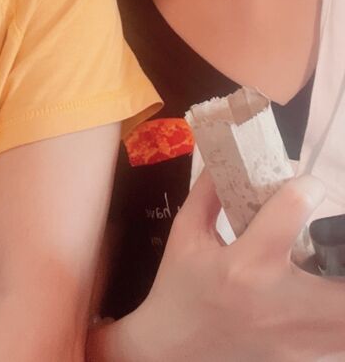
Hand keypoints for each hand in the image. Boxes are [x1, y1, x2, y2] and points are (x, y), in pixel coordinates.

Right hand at [89, 171, 344, 361]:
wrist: (171, 351)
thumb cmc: (178, 287)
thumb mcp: (186, 233)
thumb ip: (209, 192)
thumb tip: (226, 156)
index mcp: (243, 263)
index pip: (291, 211)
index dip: (307, 188)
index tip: (307, 186)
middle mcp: (277, 301)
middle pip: (343, 286)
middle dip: (344, 252)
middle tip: (335, 238)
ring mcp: (296, 337)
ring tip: (334, 267)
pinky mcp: (302, 356)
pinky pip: (340, 340)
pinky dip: (340, 319)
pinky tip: (327, 299)